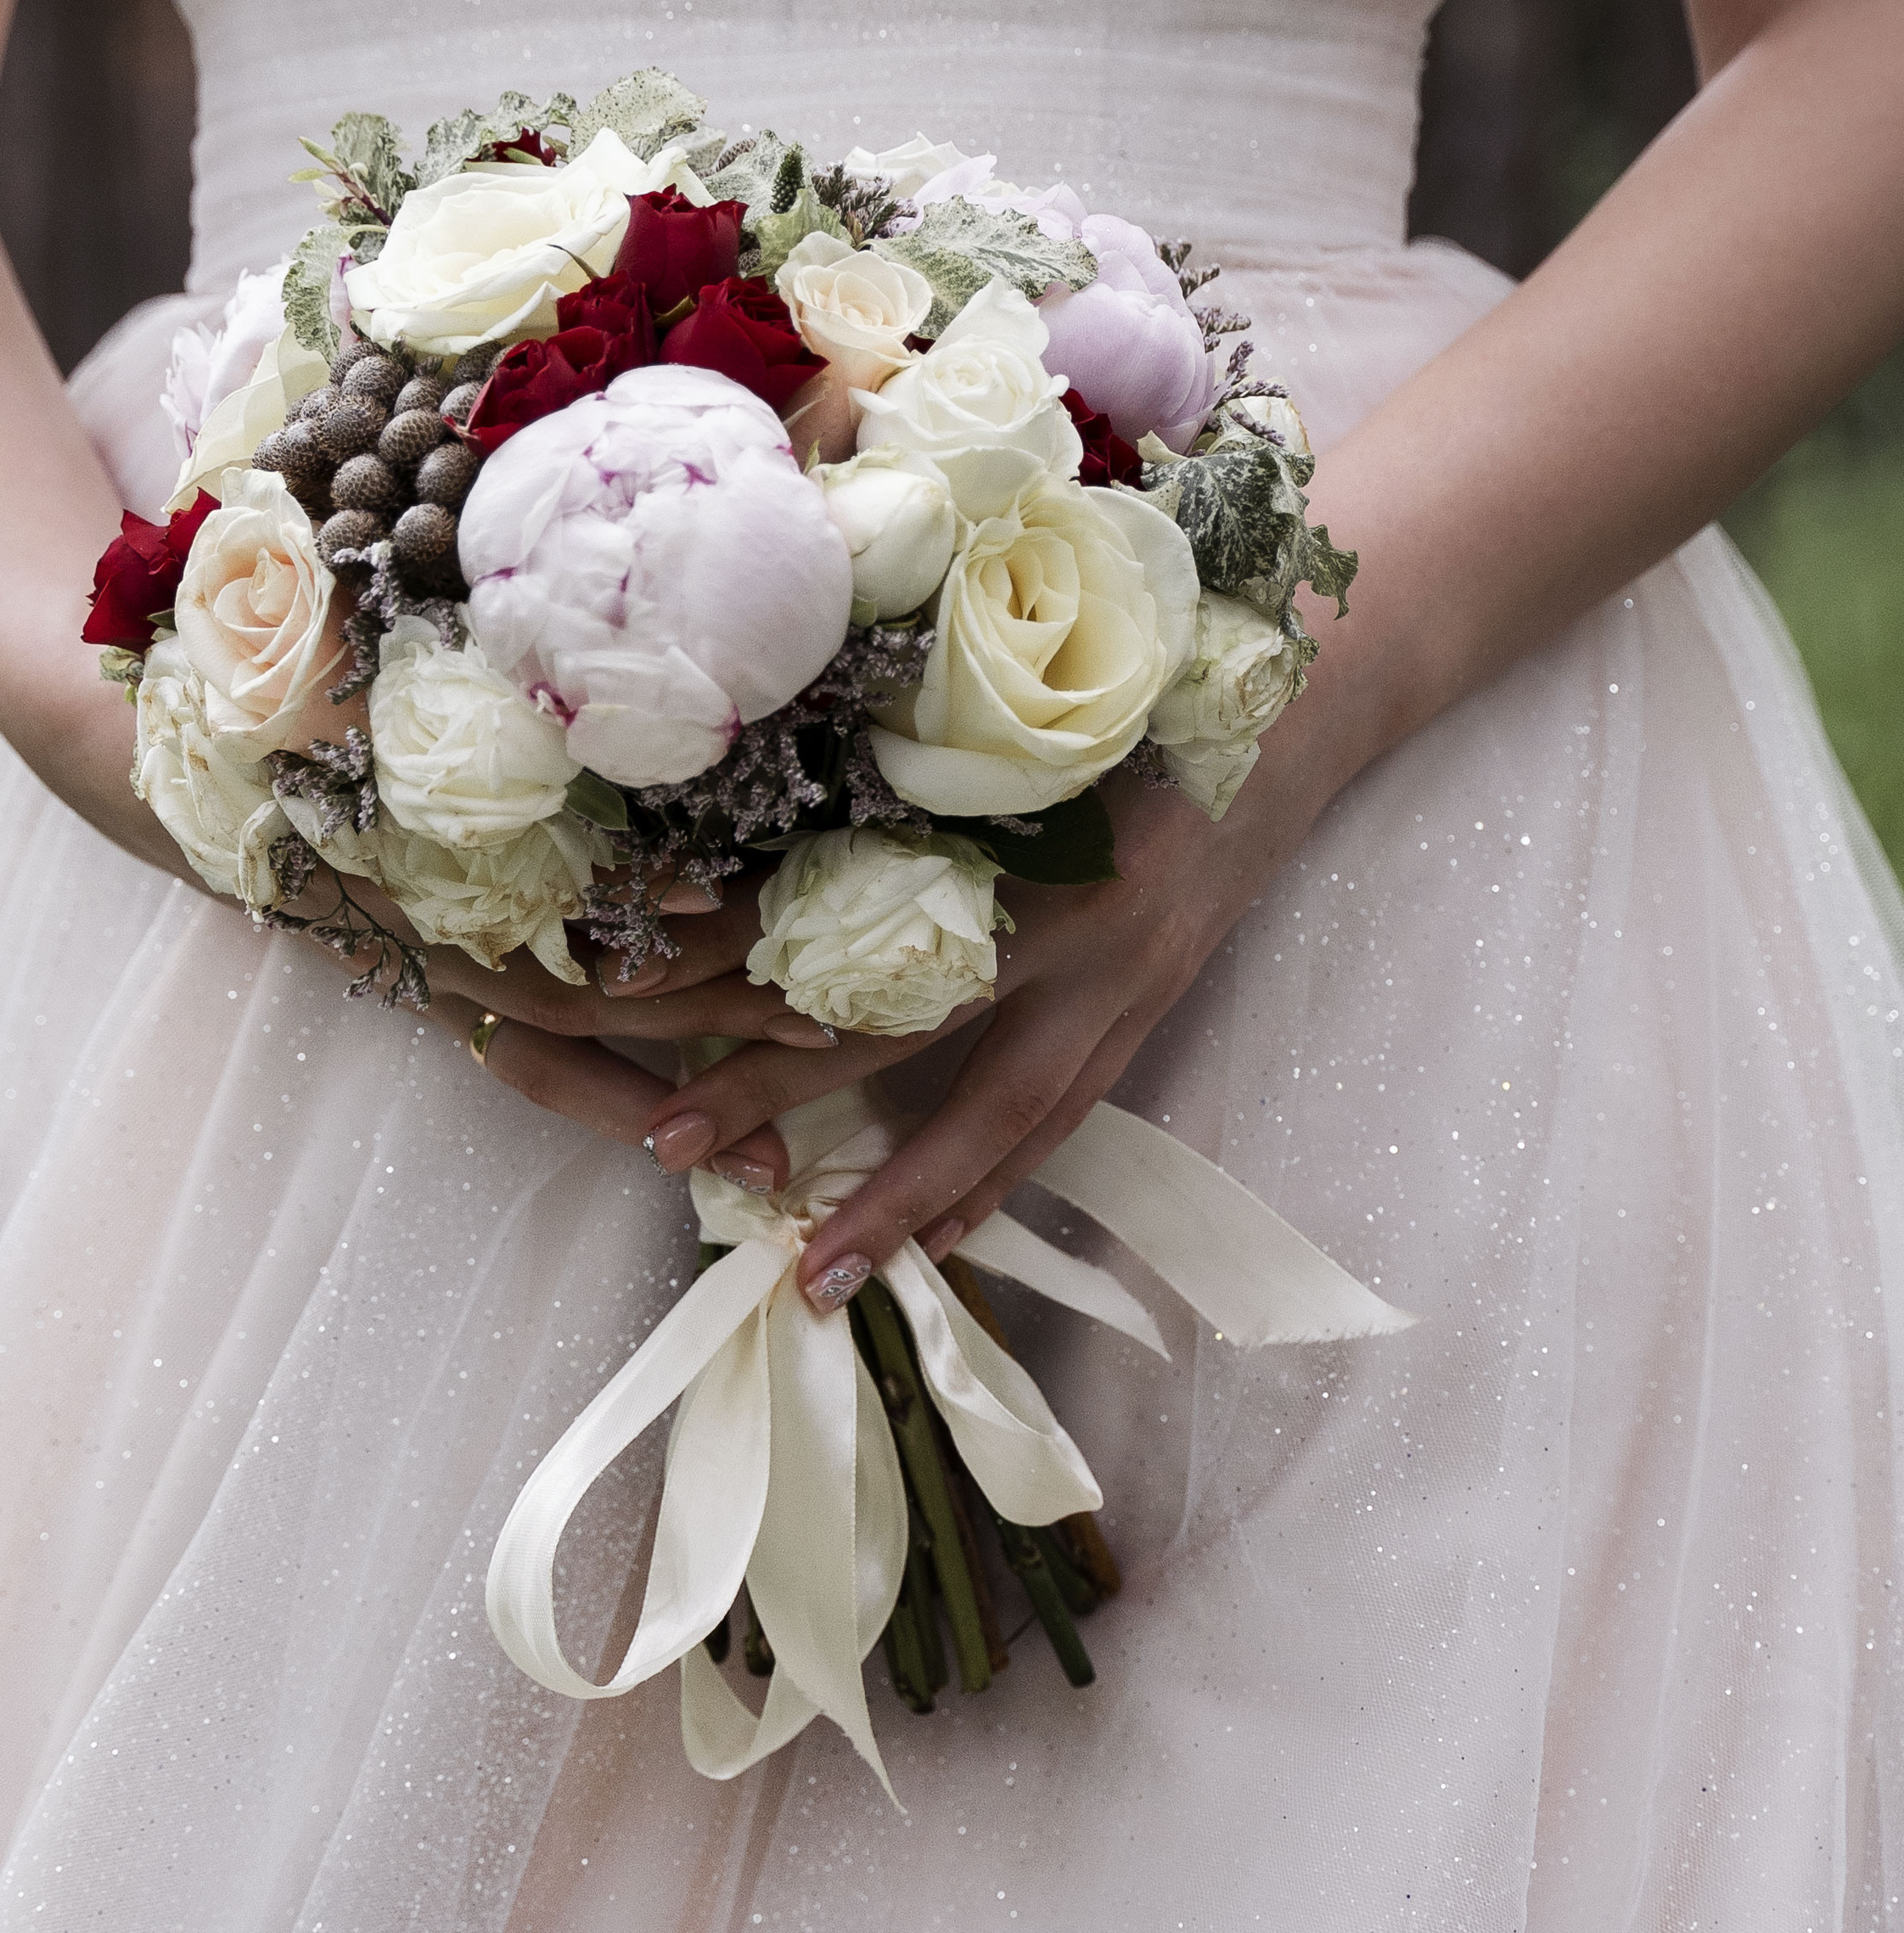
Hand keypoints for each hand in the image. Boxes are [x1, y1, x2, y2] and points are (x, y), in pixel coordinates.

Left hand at [453, 692, 1350, 1301]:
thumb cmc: (1149, 661)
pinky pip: (1065, 1117)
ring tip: (817, 1271)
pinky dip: (997, 1182)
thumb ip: (901, 721)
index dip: (736, 933)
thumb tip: (741, 763)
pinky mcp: (1155, 1006)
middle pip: (906, 1023)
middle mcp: (1075, 911)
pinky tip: (939, 1241)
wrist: (1308, 693)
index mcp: (1024, 811)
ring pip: (1003, 1111)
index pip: (846, 888)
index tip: (625, 972)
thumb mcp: (1022, 673)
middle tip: (670, 1143)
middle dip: (783, 1090)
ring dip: (907, 1196)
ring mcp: (1127, 975)